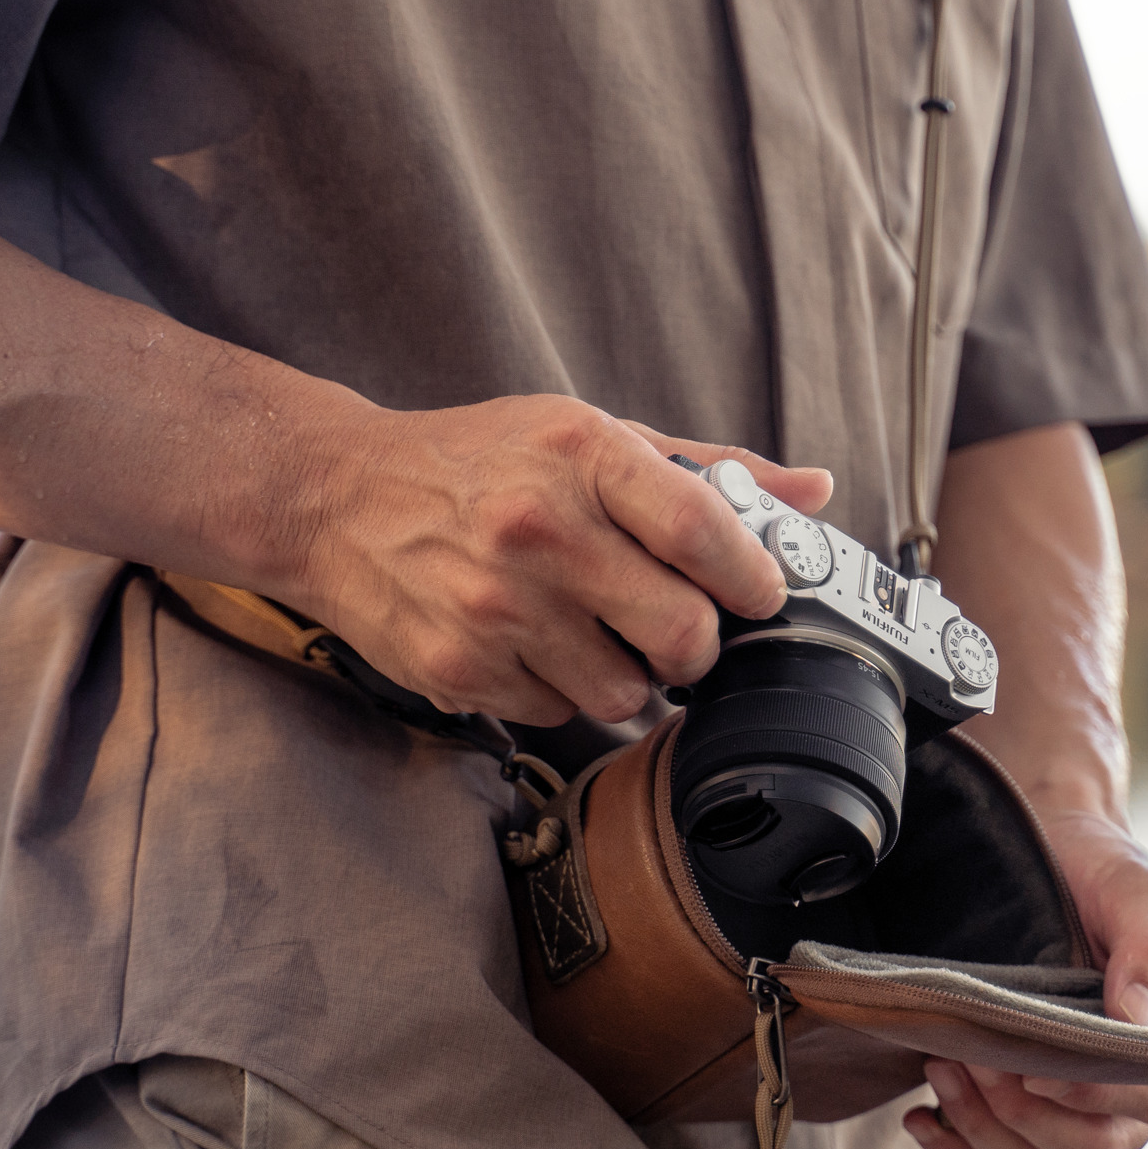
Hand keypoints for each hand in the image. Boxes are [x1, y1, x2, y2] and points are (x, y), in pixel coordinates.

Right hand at [281, 394, 832, 725]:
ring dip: (626, 676)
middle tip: (677, 627)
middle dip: (696, 644)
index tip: (757, 590)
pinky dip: (559, 690)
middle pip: (683, 633)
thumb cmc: (473, 463)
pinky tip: (528, 643)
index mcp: (580, 454)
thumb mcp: (583, 435)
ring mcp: (494, 607)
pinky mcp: (459, 668)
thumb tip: (813, 491)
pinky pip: (557, 713)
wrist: (334, 499)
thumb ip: (703, 468)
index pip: (706, 530)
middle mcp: (538, 529)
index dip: (753, 575)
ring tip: (589, 630)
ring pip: (624, 694)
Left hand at [904, 812, 1147, 1148]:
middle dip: (1027, 1113)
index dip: (1097, 1096)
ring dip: (987, 1129)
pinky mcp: (1029, 1102)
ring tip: (944, 1066)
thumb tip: (1136, 1018)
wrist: (1054, 852)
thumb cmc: (1109, 873)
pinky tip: (922, 1117)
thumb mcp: (1142, 895)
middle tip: (977, 1056)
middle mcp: (1142, 1090)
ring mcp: (1082, 1103)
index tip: (1039, 1069)